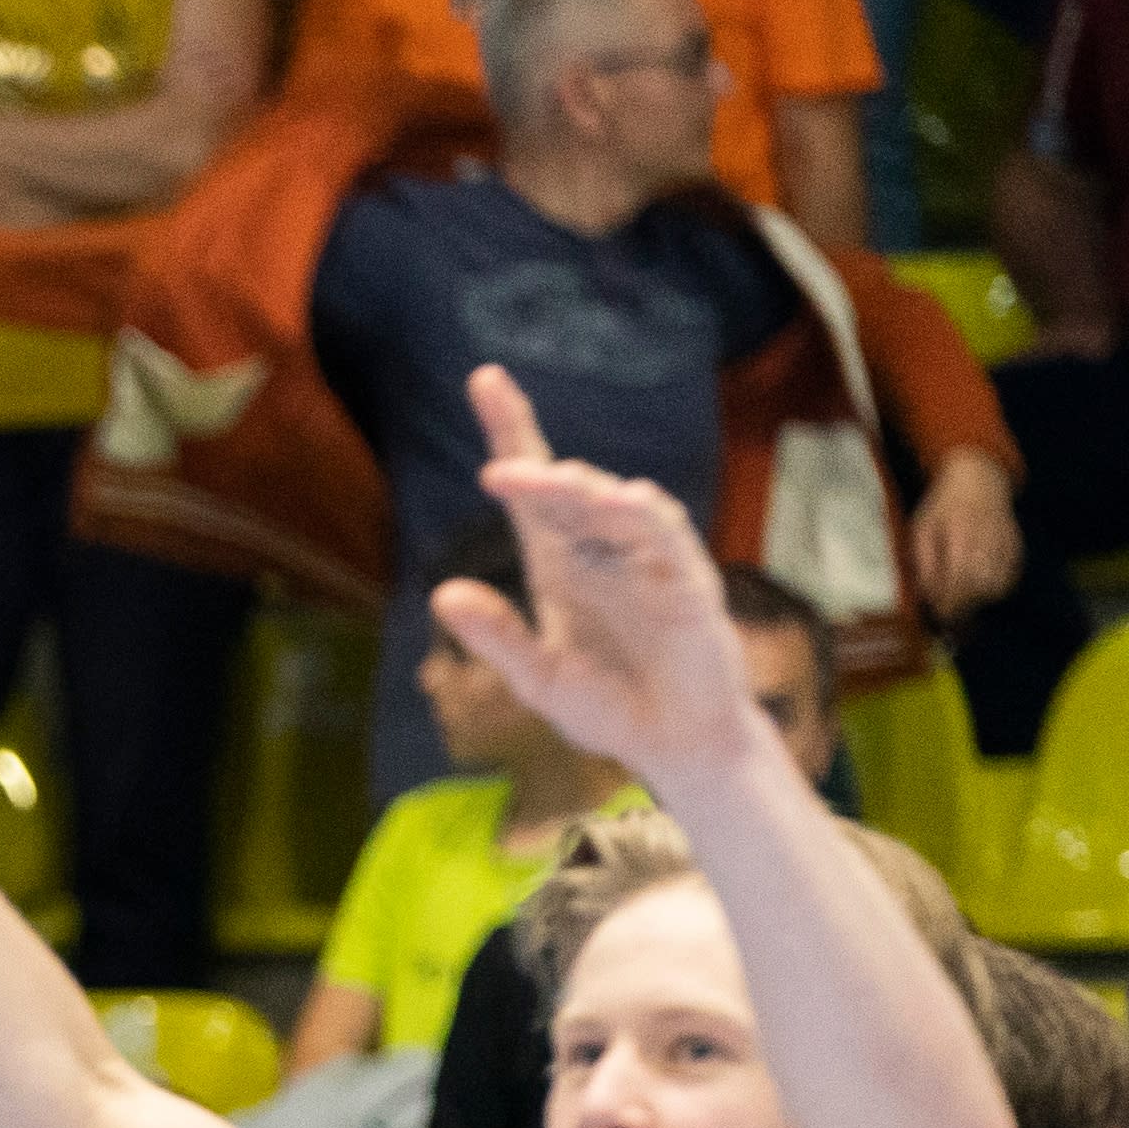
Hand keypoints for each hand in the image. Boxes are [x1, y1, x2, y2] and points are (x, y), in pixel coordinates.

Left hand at [441, 365, 779, 796]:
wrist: (674, 747)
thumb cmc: (608, 707)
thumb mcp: (537, 678)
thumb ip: (496, 637)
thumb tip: (441, 593)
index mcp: (560, 564)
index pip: (532, 490)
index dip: (512, 433)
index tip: (484, 380)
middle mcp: (602, 551)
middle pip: (570, 486)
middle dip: (536, 463)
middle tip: (497, 466)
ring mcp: (647, 562)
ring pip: (615, 505)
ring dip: (581, 491)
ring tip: (544, 482)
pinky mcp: (687, 583)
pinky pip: (666, 537)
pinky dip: (643, 516)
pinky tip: (619, 502)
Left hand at [904, 448, 1019, 620]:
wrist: (977, 482)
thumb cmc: (943, 508)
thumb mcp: (922, 529)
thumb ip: (923, 562)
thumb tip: (927, 596)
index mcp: (961, 534)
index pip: (959, 578)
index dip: (949, 602)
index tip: (938, 613)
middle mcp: (987, 539)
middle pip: (980, 587)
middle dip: (963, 606)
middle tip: (949, 616)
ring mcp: (1006, 543)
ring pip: (998, 586)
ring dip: (979, 600)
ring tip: (963, 599)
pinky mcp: (1016, 548)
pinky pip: (1010, 578)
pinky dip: (996, 589)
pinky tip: (980, 587)